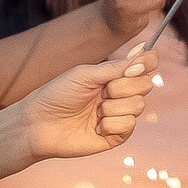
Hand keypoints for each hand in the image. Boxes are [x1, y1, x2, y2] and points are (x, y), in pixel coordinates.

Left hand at [18, 43, 157, 161]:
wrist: (40, 125)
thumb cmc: (58, 95)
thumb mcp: (87, 74)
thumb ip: (117, 67)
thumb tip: (145, 51)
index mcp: (114, 75)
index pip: (145, 65)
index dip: (147, 63)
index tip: (134, 67)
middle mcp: (120, 94)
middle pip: (146, 85)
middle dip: (122, 87)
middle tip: (102, 92)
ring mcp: (120, 114)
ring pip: (138, 106)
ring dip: (113, 108)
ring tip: (94, 112)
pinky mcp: (117, 135)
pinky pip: (129, 125)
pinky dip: (111, 124)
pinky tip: (96, 127)